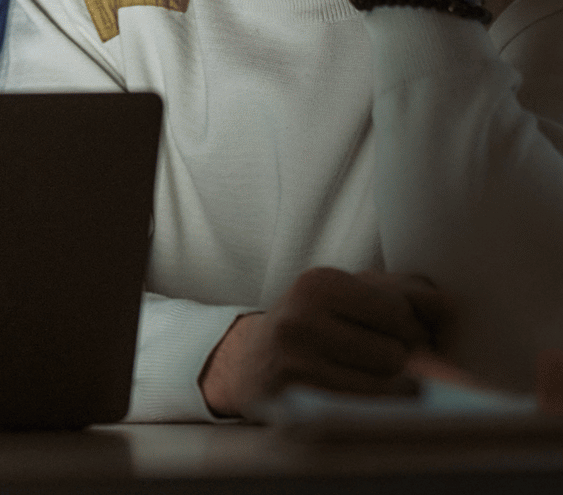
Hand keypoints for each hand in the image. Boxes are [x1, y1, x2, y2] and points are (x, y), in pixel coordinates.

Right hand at [199, 268, 450, 418]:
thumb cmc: (313, 325)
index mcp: (318, 284)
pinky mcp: (301, 404)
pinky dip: (375, 410)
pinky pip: (368, 413)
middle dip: (399, 361)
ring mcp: (298, 365)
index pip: (398, 311)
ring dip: (390, 389)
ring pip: (386, 388)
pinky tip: (359, 398)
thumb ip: (401, 292)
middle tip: (377, 358)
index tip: (391, 332)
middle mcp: (303, 320)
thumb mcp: (347, 295)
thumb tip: (448, 304)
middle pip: (394, 353)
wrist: (250, 363)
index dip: (408, 328)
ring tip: (367, 378)